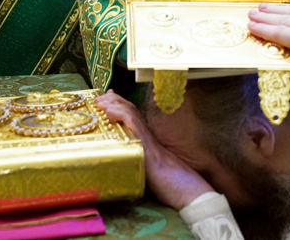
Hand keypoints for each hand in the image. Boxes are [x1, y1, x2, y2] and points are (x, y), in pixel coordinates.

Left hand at [96, 91, 213, 209]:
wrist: (190, 192)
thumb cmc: (174, 187)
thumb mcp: (153, 175)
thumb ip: (144, 168)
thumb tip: (131, 171)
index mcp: (149, 143)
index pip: (133, 119)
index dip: (120, 107)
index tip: (108, 100)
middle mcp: (149, 138)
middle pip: (130, 112)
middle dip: (114, 102)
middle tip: (100, 97)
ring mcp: (149, 140)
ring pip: (131, 114)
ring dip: (113, 105)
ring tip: (100, 101)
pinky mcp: (148, 147)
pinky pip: (134, 125)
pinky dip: (121, 114)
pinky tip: (109, 111)